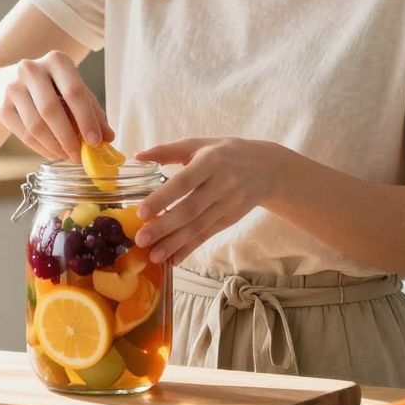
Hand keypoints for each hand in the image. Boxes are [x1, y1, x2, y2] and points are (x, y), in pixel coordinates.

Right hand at [0, 50, 112, 161]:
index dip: (86, 119)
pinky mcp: (2, 107)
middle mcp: (31, 69)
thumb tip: (108, 137)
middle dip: (69, 138)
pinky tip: (53, 152)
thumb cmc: (50, 87)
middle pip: (51, 110)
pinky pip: (24, 135)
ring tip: (68, 155)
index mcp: (56, 60)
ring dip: (55, 146)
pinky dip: (41, 148)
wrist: (7, 83)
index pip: (74, 91)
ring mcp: (12, 87)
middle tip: (80, 156)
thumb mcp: (73, 90)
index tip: (95, 141)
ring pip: (36, 126)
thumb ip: (92, 111)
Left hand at [133, 137, 288, 264]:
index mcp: (210, 161)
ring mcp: (228, 204)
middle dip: (164, 227)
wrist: (267, 168)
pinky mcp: (230, 219)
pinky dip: (189, 248)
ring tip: (154, 256)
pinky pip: (207, 235)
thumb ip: (167, 150)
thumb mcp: (199, 145)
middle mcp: (222, 184)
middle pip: (190, 210)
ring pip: (198, 227)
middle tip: (141, 240)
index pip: (184, 182)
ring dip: (175, 243)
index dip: (163, 198)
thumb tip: (137, 156)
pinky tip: (173, 259)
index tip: (141, 212)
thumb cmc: (224, 153)